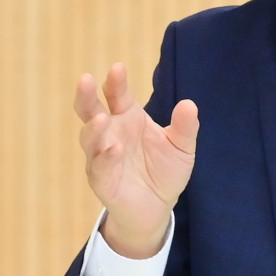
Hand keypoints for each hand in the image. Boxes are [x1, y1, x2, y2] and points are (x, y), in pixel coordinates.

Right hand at [75, 63, 198, 258]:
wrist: (159, 206)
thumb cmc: (165, 170)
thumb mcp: (182, 147)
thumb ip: (185, 127)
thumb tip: (189, 104)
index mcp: (128, 117)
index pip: (117, 95)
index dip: (116, 82)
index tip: (117, 68)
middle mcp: (110, 133)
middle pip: (90, 110)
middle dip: (86, 96)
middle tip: (86, 80)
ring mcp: (102, 156)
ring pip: (89, 138)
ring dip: (93, 128)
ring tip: (101, 118)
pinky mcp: (102, 180)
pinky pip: (99, 167)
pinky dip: (105, 158)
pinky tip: (114, 149)